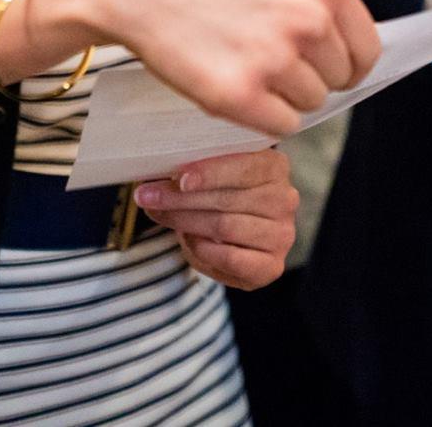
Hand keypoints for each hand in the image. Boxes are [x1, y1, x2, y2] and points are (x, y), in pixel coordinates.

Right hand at [71, 0, 381, 137]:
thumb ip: (322, 7)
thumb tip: (359, 59)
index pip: (366, 53)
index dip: (345, 65)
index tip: (321, 66)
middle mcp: (308, 20)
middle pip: (336, 82)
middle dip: (307, 77)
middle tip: (263, 57)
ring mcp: (274, 58)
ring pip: (310, 105)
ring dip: (281, 96)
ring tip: (243, 64)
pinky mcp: (239, 95)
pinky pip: (282, 127)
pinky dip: (262, 117)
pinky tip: (234, 87)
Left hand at [134, 149, 296, 289]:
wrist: (237, 237)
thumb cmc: (220, 196)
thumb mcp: (212, 174)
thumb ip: (195, 170)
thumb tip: (158, 173)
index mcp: (275, 166)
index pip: (244, 167)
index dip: (210, 173)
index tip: (178, 178)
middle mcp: (285, 199)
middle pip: (227, 199)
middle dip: (181, 199)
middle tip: (147, 196)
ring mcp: (282, 234)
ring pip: (224, 227)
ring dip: (184, 221)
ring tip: (158, 214)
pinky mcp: (272, 265)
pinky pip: (230, 258)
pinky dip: (203, 249)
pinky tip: (187, 239)